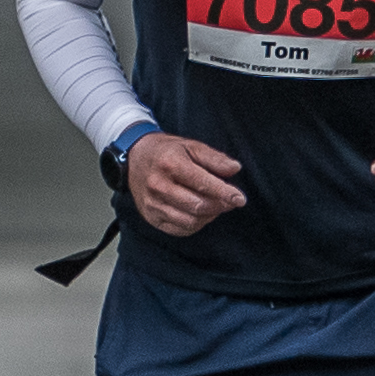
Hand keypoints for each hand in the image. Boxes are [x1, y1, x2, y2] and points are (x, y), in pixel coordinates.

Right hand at [123, 129, 247, 237]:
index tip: (240, 199)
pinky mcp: (150, 217)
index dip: (225, 193)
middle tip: (230, 201)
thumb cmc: (166, 152)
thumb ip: (214, 158)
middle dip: (219, 205)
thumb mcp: (191, 146)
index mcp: (170, 164)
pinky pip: (180, 229)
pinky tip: (201, 213)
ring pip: (190, 221)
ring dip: (209, 216)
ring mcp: (152, 204)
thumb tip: (234, 169)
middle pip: (198, 205)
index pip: (202, 183)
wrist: (135, 158)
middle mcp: (158, 185)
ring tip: (215, 205)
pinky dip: (196, 224)